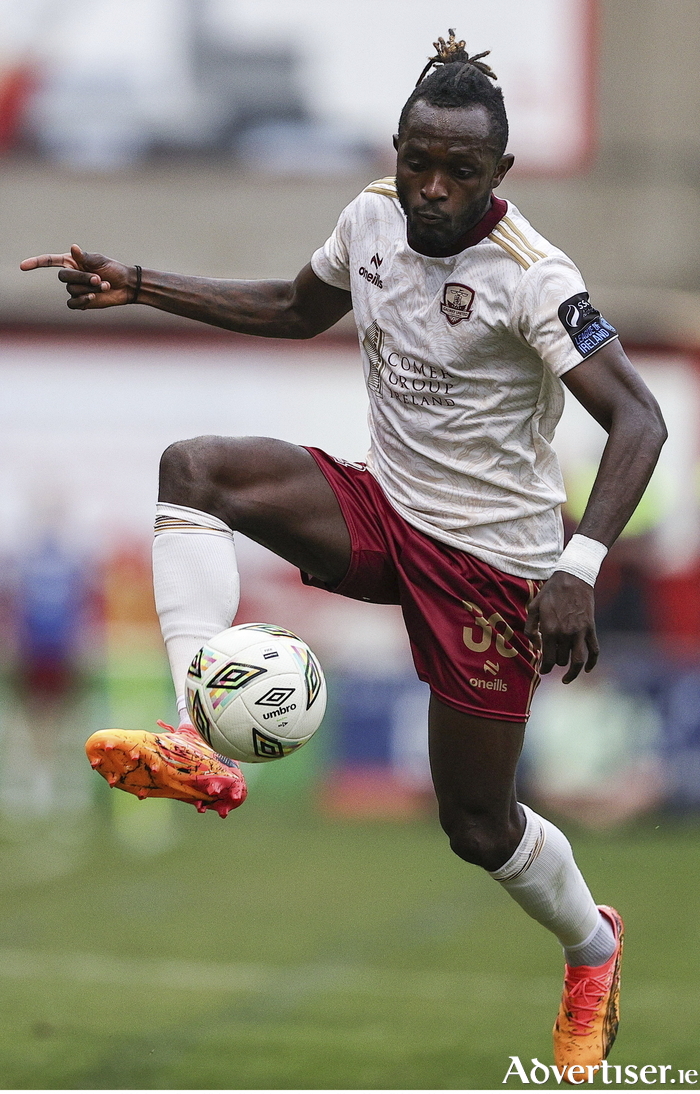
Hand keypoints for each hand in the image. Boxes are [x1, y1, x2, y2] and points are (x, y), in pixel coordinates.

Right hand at [20, 244, 134, 308]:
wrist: (125, 285)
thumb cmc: (113, 269)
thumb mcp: (100, 261)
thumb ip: (85, 257)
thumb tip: (73, 248)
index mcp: (71, 262)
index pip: (49, 261)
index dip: (35, 263)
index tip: (22, 266)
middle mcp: (71, 275)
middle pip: (63, 277)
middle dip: (81, 278)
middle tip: (98, 278)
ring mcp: (74, 289)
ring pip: (71, 290)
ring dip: (89, 289)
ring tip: (103, 285)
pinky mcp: (80, 302)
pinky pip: (72, 303)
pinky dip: (82, 301)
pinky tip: (93, 298)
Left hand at [525, 570, 598, 683]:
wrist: (573, 578)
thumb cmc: (550, 592)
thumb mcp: (533, 607)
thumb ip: (530, 628)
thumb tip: (535, 646)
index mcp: (549, 630)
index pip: (547, 658)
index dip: (544, 668)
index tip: (542, 671)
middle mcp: (565, 634)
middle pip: (561, 660)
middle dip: (554, 664)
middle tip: (550, 664)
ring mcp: (580, 633)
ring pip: (577, 661)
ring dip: (572, 673)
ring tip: (566, 679)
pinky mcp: (591, 629)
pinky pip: (594, 651)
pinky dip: (592, 663)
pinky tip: (587, 670)